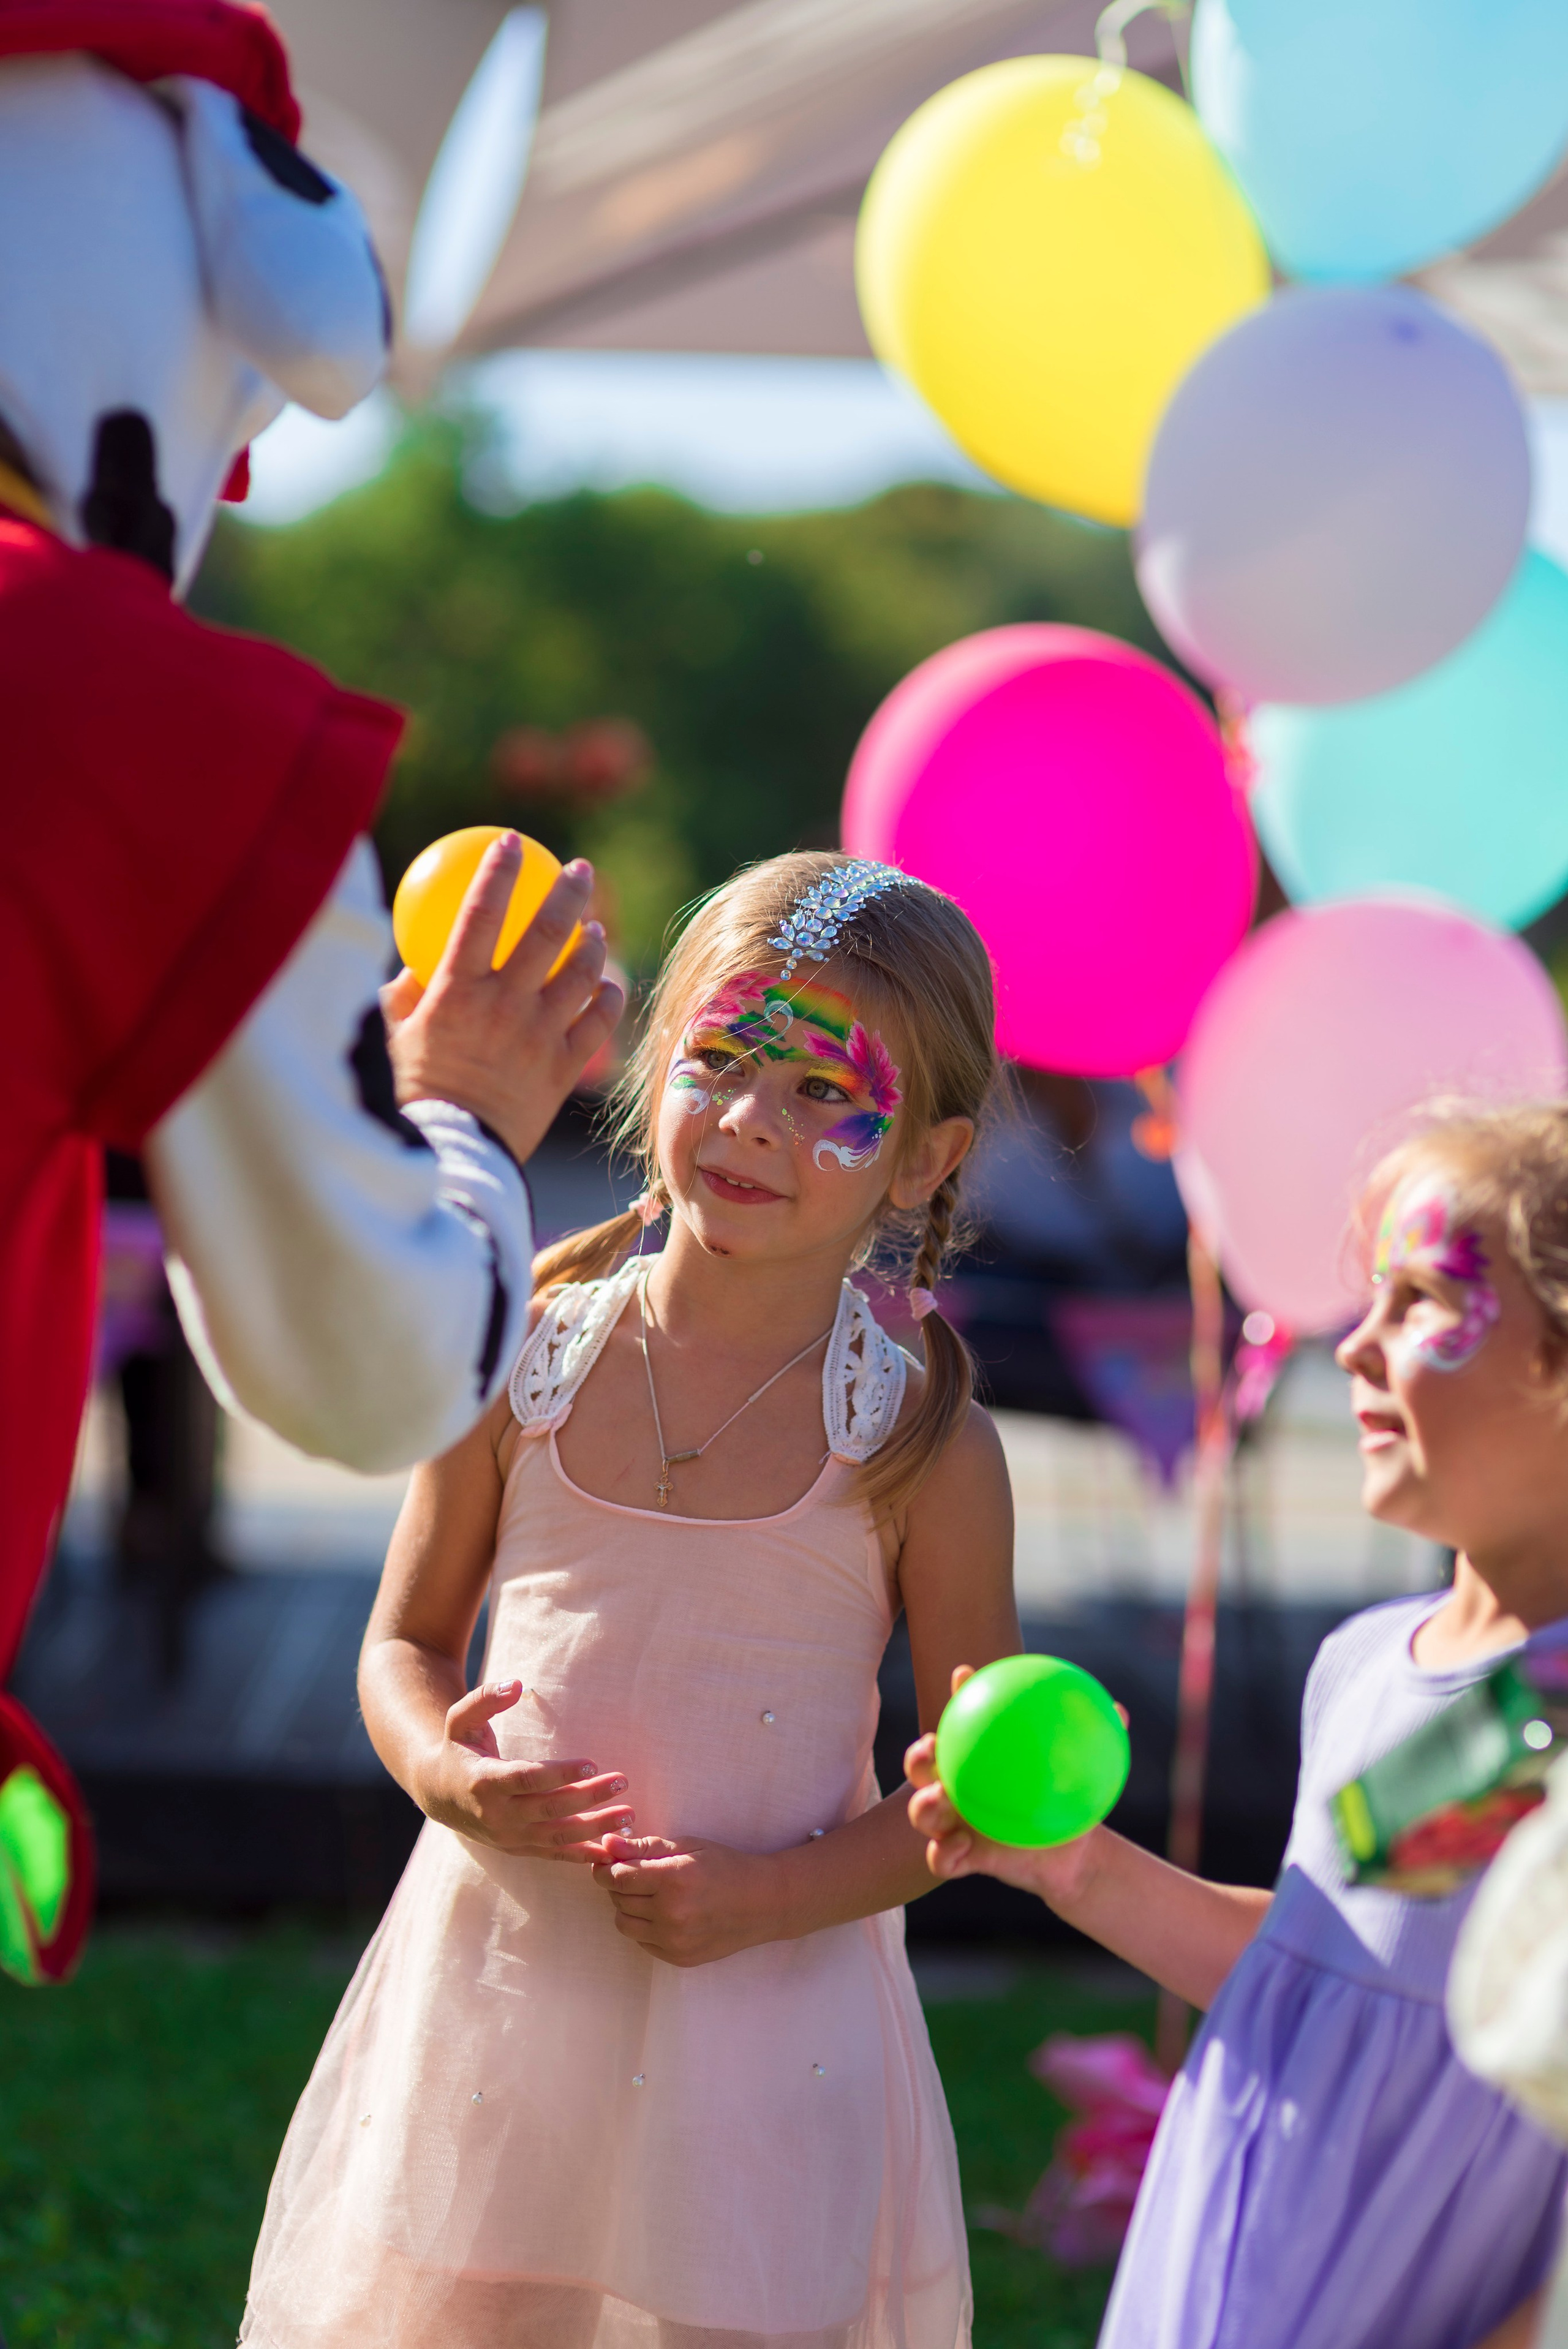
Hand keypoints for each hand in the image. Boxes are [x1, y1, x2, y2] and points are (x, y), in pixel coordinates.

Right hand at [383, 838, 624, 1167]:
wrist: (454, 1153)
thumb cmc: (417, 1093)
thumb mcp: (395, 1038)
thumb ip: (403, 996)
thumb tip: (409, 968)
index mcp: (456, 990)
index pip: (480, 911)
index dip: (499, 869)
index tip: (512, 841)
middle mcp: (503, 1005)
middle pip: (546, 931)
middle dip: (568, 890)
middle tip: (580, 869)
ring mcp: (539, 1035)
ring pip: (582, 973)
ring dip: (593, 943)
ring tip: (594, 929)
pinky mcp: (564, 1068)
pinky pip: (598, 1022)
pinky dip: (608, 997)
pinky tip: (609, 985)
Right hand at [417, 1679, 634, 1860]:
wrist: (439, 1794)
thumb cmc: (458, 1748)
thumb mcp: (461, 1719)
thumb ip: (485, 1698)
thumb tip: (516, 1683)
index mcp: (484, 1781)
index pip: (527, 1779)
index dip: (560, 1774)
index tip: (592, 1763)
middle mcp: (497, 1815)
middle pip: (550, 1809)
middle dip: (589, 1798)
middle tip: (622, 1782)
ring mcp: (508, 1837)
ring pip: (558, 1837)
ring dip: (596, 1829)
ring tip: (630, 1816)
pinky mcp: (519, 1849)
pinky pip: (554, 1855)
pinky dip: (583, 1855)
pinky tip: (612, 1849)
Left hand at [591, 1833, 779, 1965]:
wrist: (762, 1903)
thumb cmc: (725, 1866)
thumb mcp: (689, 1846)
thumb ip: (646, 1847)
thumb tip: (607, 1844)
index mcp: (673, 1880)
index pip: (618, 1877)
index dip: (605, 1869)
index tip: (605, 1862)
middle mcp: (671, 1914)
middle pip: (618, 1900)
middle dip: (618, 1885)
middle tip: (634, 1874)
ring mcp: (674, 1940)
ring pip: (624, 1924)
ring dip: (627, 1907)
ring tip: (648, 1894)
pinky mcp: (678, 1958)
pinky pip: (642, 1942)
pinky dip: (644, 1927)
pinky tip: (663, 1913)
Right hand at [905, 1665, 1099, 1904]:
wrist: (1072, 1854)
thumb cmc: (1070, 1799)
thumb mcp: (1084, 1770)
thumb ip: (1097, 1740)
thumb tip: (1120, 1711)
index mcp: (979, 1756)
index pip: (963, 1717)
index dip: (960, 1692)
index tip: (965, 1673)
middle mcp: (958, 1785)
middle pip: (922, 1764)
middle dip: (918, 1752)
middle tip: (933, 1745)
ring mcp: (956, 1823)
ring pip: (922, 1812)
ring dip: (923, 1803)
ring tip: (939, 1797)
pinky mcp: (963, 1858)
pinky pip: (942, 1859)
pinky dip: (944, 1854)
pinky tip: (960, 1847)